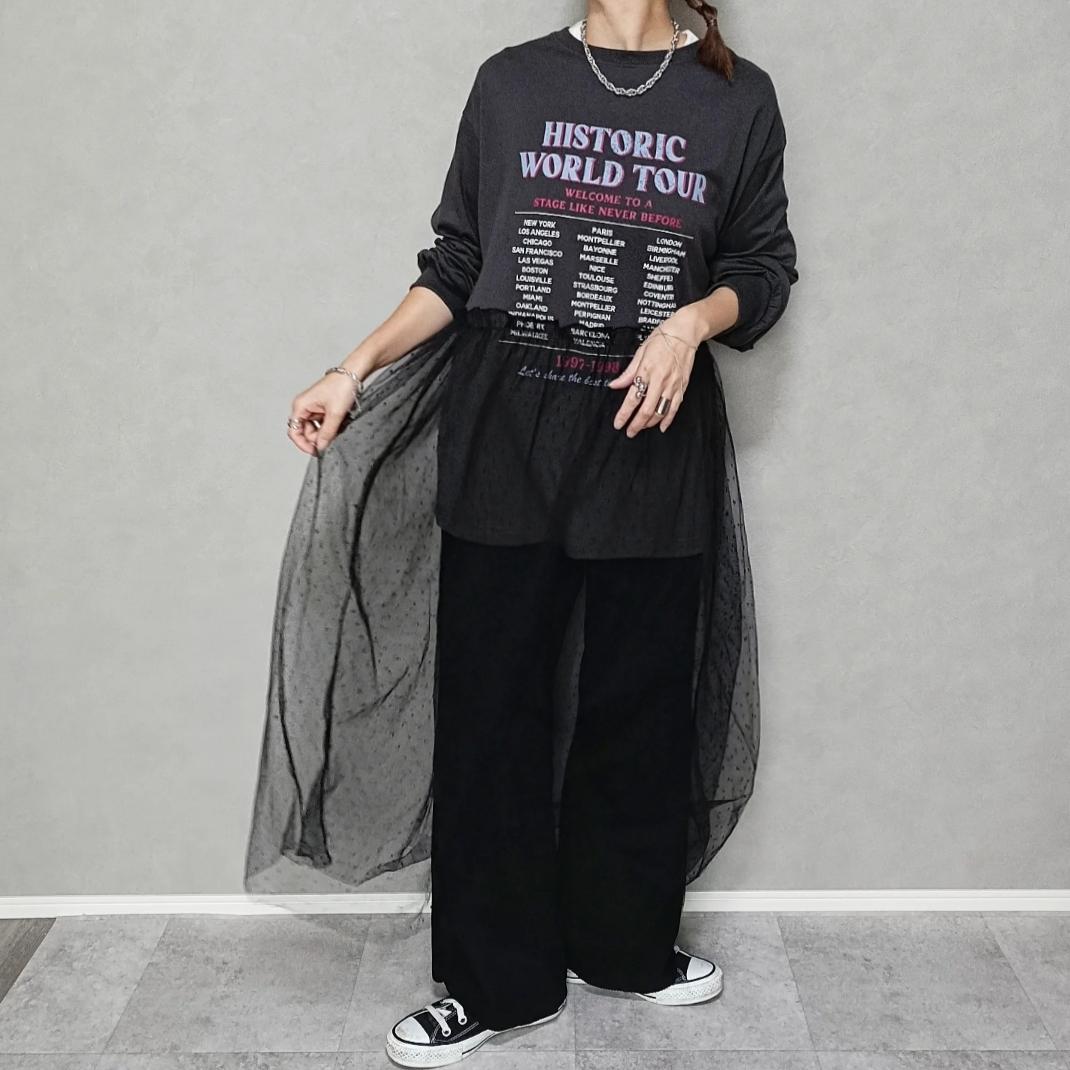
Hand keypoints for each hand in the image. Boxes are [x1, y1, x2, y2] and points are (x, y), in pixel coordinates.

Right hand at [287, 371, 360, 455]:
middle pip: (306, 433)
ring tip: (339, 425)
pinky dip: (331, 426)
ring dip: (327, 432)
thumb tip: (321, 447)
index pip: (294, 432)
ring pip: (316, 430)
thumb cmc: (342, 386)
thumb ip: (327, 433)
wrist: (353, 374)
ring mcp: (313, 408)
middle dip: (320, 437)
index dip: (304, 444)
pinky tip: (340, 422)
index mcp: (300, 406)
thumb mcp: (335, 414)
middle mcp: (304, 407)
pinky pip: (323, 424)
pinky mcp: (322, 408)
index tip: (316, 451)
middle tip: (333, 435)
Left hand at [606, 315, 701, 435]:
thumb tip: (614, 385)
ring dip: (649, 423)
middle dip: (636, 424)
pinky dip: (668, 419)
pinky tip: (661, 427)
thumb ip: (628, 372)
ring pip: (660, 411)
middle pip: (646, 409)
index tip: (618, 423)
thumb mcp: (641, 352)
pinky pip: (674, 408)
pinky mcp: (682, 387)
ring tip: (641, 428)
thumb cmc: (662, 338)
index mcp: (646, 371)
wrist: (685, 332)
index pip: (632, 398)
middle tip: (629, 432)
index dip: (624, 414)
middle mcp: (660, 380)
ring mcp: (672, 385)